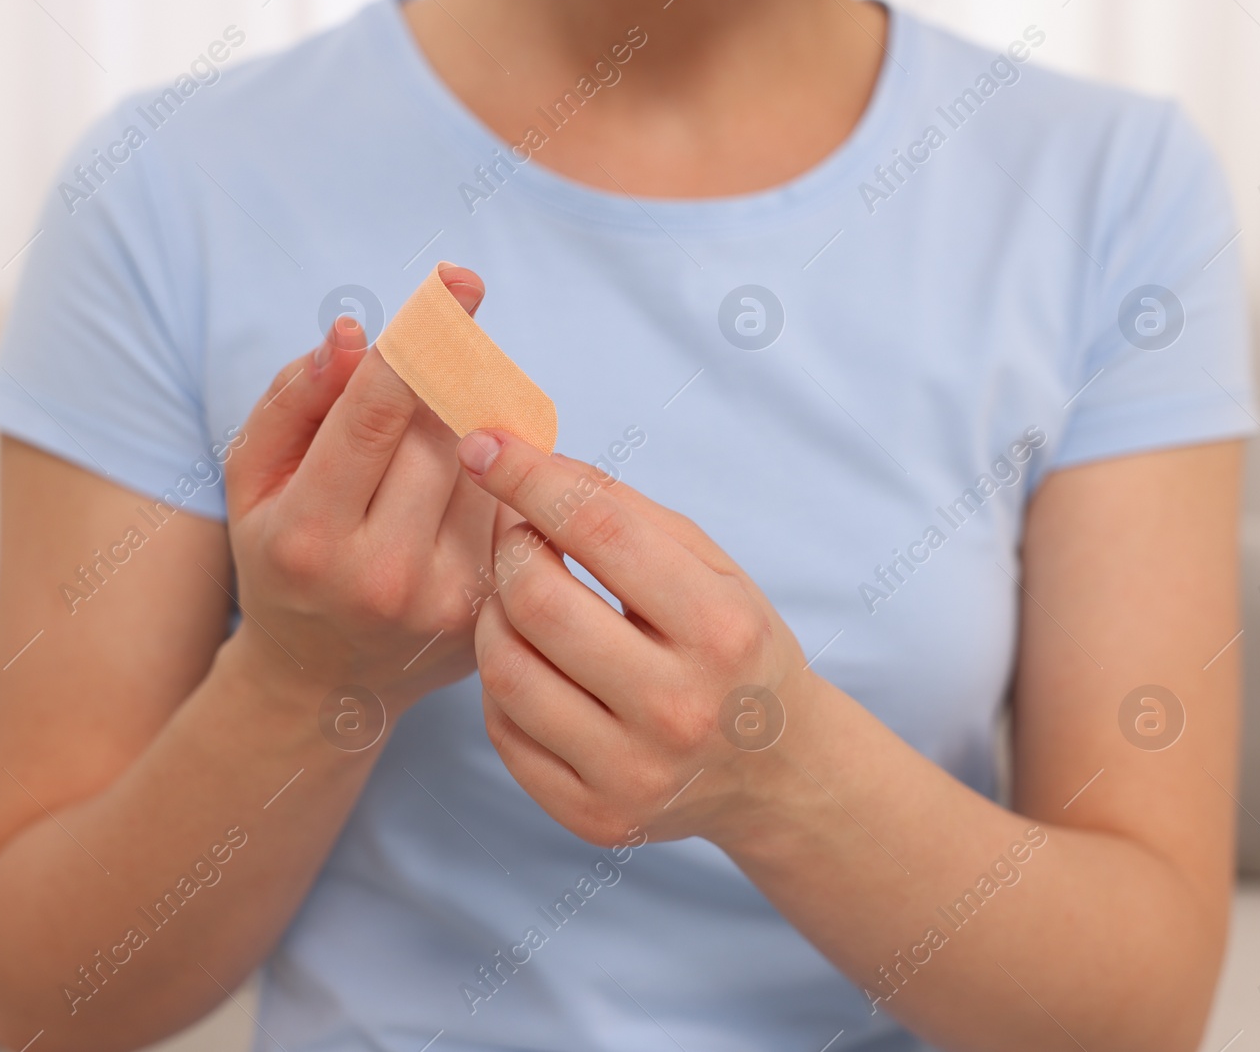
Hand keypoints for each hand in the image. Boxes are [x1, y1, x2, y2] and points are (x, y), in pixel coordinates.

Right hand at [223, 267, 500, 713]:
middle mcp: (381, 574)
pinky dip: (491, 480)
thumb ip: (294, 399)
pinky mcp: (489, 614)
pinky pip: (506, 510)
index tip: (459, 283)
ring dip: (467, 431)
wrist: (321, 685)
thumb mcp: (253, 481)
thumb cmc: (281, 559)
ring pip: (483, 468)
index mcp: (309, 535)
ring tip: (427, 448)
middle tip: (446, 346)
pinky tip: (454, 496)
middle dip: (444, 381)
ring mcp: (444, 601)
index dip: (421, 341)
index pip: (375, 415)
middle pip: (439, 434)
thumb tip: (352, 335)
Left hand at [456, 429, 820, 846]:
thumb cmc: (734, 647)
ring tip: (521, 600)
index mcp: (719, 629)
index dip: (528, 478)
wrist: (775, 770)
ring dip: (494, 615)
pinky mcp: (593, 815)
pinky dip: (500, 682)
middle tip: (520, 538)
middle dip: (510, 550)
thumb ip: (624, 511)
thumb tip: (529, 462)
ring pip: (506, 668)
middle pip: (537, 602)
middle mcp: (679, 707)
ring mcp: (633, 771)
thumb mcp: (711, 566)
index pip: (598, 532)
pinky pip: (503, 729)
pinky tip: (531, 662)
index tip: (483, 444)